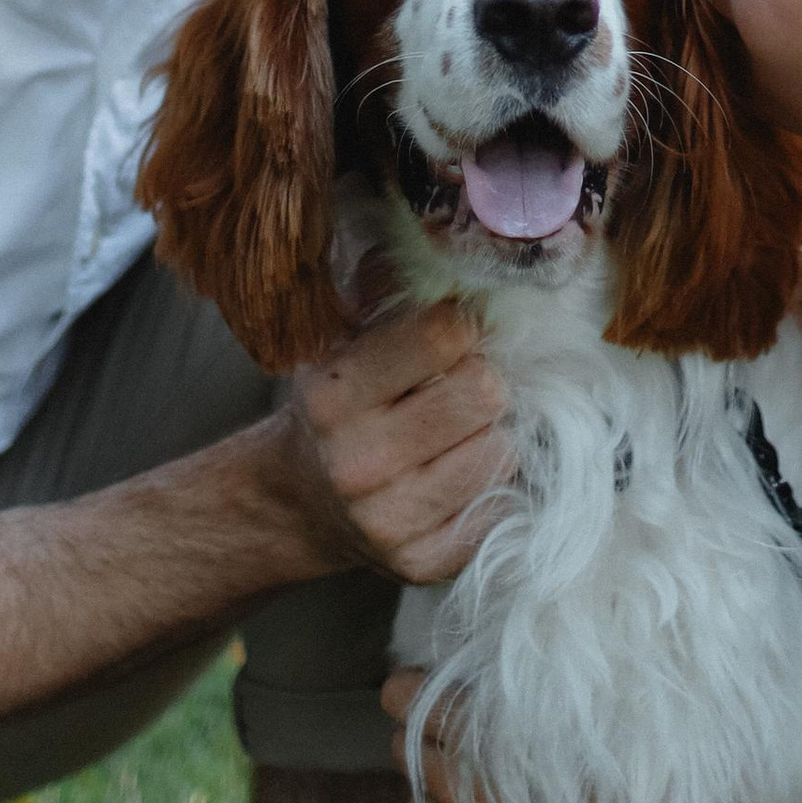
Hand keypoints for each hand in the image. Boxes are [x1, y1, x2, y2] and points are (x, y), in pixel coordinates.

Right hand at [276, 301, 513, 586]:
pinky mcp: (421, 565)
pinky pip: (500, 508)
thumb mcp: (344, 339)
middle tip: (466, 385)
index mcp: (333, 393)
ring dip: (494, 435)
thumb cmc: (339, 407)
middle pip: (484, 393)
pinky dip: (494, 487)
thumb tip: (445, 237)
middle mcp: (356, 461)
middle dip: (485, 380)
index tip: (457, 333)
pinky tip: (463, 474)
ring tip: (463, 433)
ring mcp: (389, 521)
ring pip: (500, 452)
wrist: (300, 502)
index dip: (463, 325)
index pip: (444, 334)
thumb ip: (389, 289)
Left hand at [382, 668, 565, 802]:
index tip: (416, 690)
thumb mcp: (547, 711)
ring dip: (437, 791)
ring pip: (416, 802)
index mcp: (476, 738)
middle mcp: (458, 788)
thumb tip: (450, 682)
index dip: (408, 691)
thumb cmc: (597, 766)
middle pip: (402, 749)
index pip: (406, 702)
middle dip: (423, 738)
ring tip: (476, 787)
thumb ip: (493, 696)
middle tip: (454, 738)